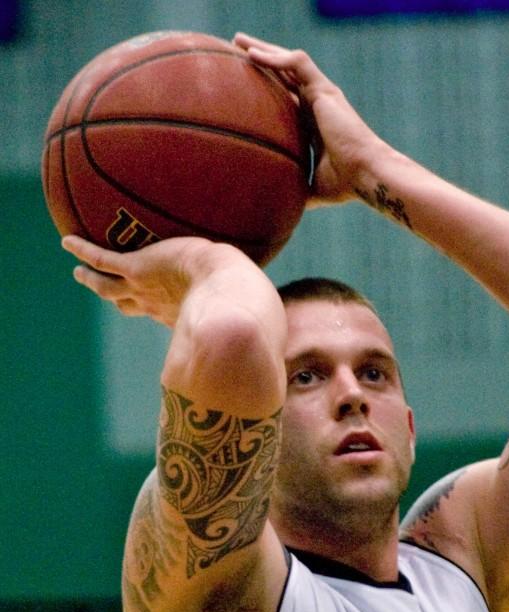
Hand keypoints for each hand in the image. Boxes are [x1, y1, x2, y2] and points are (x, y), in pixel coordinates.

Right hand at [61, 234, 246, 327]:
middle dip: (115, 298)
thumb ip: (254, 305)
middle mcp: (157, 304)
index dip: (150, 309)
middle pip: (127, 303)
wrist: (231, 292)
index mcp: (177, 312)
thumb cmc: (244, 298)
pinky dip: (84, 250)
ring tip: (79, 273)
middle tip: (103, 291)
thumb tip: (278, 312)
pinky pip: (103, 259)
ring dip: (93, 279)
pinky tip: (67, 240)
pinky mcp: (139, 269)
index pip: (158, 311)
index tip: (145, 308)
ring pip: (108, 285)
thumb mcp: (245, 300)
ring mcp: (145, 288)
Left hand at [233, 33, 387, 205]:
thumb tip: (280, 208)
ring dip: (263, 49)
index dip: (265, 87)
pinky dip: (276, 57)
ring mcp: (321, 94)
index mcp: (313, 123)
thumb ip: (297, 190)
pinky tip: (253, 55)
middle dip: (260, 58)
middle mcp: (317, 104)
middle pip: (283, 73)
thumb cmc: (346, 185)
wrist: (365, 175)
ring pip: (288, 60)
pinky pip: (298, 62)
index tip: (241, 84)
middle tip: (234, 48)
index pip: (285, 97)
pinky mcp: (325, 89)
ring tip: (238, 41)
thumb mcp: (313, 189)